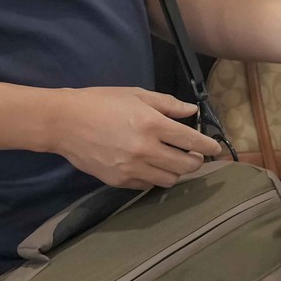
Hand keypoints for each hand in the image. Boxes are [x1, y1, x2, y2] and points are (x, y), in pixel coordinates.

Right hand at [45, 87, 223, 189]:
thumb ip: (167, 104)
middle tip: (195, 155)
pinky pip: (147, 185)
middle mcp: (145, 149)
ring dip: (176, 172)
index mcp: (151, 124)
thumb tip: (191, 110)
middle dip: (196, 161)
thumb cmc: (101, 102)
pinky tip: (152, 167)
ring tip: (174, 161)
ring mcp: (131, 168)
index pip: (191, 140)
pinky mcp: (118, 181)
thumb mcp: (136, 95)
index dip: (208, 146)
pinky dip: (155, 178)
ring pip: (168, 180)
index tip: (215, 148)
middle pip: (185, 165)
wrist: (64, 122)